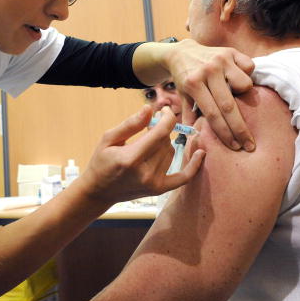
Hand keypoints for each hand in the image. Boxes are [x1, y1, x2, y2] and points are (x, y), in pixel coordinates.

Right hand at [78, 105, 204, 203]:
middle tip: (150, 125)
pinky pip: (183, 177)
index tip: (165, 109)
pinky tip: (200, 152)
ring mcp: (154, 183)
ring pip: (171, 152)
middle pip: (166, 141)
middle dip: (161, 129)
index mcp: (131, 158)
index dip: (167, 117)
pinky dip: (194, 166)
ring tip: (150, 141)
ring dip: (165, 142)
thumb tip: (149, 109)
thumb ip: (130, 124)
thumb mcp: (108, 139)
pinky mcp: (159, 189)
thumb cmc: (101, 162)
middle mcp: (145, 172)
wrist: (99, 192)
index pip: (160, 133)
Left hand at [167, 39, 255, 150]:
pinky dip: (247, 74)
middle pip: (229, 105)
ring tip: (236, 96)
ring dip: (244, 94)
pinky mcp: (231, 51)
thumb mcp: (182, 96)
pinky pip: (249, 67)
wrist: (182, 52)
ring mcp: (221, 60)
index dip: (224, 132)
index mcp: (193, 84)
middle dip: (240, 128)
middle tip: (250, 144)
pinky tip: (238, 78)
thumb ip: (189, 116)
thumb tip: (194, 138)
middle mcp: (208, 71)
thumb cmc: (184, 78)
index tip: (235, 146)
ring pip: (244, 84)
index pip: (212, 114)